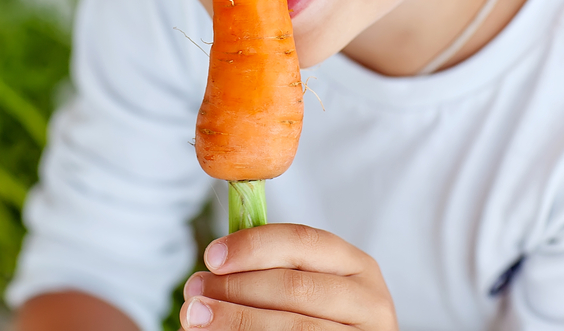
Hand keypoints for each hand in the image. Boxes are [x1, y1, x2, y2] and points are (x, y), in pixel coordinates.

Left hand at [179, 223, 396, 329]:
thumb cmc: (317, 317)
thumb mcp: (308, 284)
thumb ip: (272, 268)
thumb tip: (216, 261)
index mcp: (356, 266)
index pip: (302, 242)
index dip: (253, 246)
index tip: (212, 256)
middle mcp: (369, 301)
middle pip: (294, 287)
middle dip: (235, 287)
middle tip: (194, 291)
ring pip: (294, 327)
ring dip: (235, 320)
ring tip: (197, 318)